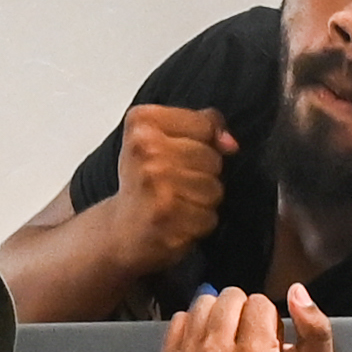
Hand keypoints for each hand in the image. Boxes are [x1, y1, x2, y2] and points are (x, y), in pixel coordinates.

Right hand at [113, 103, 234, 264]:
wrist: (121, 229)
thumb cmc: (144, 182)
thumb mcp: (162, 138)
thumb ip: (203, 127)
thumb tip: (231, 144)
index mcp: (143, 122)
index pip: (206, 124)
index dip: (203, 142)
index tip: (178, 154)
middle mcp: (146, 148)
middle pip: (213, 158)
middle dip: (203, 174)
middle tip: (173, 183)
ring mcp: (155, 182)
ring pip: (214, 189)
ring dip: (202, 201)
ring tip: (175, 202)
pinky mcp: (166, 215)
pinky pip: (209, 217)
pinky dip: (198, 224)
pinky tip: (176, 220)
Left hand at [161, 284, 337, 351]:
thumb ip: (317, 327)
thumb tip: (296, 290)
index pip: (259, 303)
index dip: (270, 319)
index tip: (271, 343)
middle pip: (229, 297)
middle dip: (244, 313)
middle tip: (251, 342)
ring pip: (204, 303)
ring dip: (220, 317)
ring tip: (232, 343)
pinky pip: (180, 318)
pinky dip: (197, 328)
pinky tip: (212, 349)